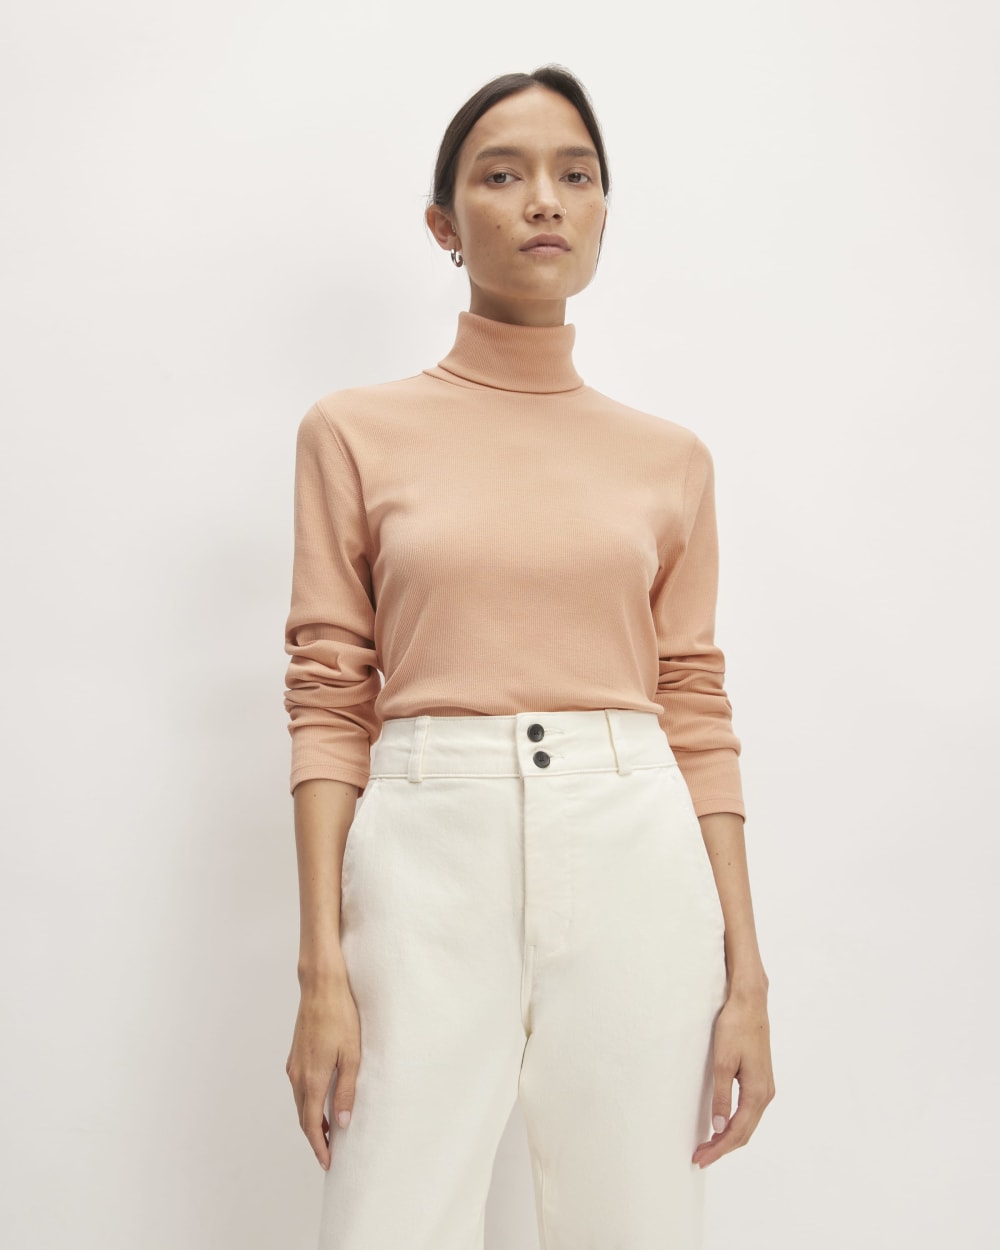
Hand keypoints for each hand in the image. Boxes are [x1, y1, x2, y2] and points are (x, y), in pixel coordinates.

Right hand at [286, 973, 361, 1169]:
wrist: (321, 987)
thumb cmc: (340, 1016)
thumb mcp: (351, 1056)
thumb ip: (346, 1091)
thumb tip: (343, 1123)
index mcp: (312, 1079)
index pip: (312, 1124)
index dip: (319, 1146)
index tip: (328, 1163)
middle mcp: (297, 1076)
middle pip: (303, 1117)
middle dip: (315, 1138)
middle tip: (329, 1154)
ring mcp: (293, 1065)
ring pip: (300, 1103)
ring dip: (311, 1120)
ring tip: (328, 1132)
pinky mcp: (294, 1055)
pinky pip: (299, 1088)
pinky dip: (308, 1103)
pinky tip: (320, 1102)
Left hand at [692, 980, 773, 1167]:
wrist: (750, 1003)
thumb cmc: (735, 1027)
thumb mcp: (723, 1062)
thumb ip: (721, 1096)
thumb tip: (719, 1127)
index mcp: (757, 1092)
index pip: (737, 1132)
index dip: (719, 1148)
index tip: (701, 1158)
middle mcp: (765, 1094)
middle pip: (745, 1132)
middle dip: (722, 1147)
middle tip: (699, 1157)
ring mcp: (765, 1087)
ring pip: (748, 1123)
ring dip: (728, 1137)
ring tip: (707, 1146)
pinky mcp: (760, 1079)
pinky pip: (749, 1111)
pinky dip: (735, 1124)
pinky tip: (722, 1125)